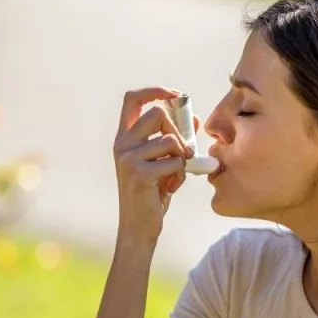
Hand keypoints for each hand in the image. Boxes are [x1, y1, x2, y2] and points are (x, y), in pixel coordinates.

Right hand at [113, 87, 199, 248]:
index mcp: (124, 137)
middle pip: (157, 113)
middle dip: (178, 130)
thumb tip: (195, 118)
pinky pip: (174, 162)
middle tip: (184, 150)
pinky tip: (172, 188)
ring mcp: (127, 158)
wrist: (140, 227)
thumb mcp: (163, 161)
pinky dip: (181, 174)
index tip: (176, 95)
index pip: (133, 98)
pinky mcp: (139, 174)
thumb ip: (175, 140)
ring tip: (177, 173)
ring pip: (170, 139)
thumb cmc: (153, 193)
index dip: (156, 90)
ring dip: (182, 156)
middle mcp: (122, 144)